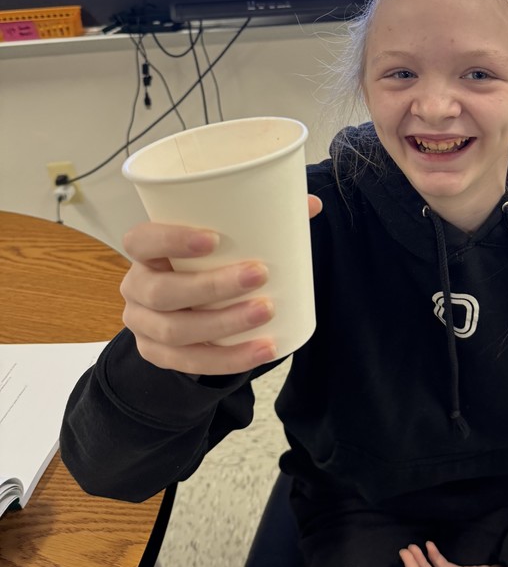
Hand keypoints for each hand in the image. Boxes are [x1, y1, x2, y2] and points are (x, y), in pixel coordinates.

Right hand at [120, 195, 321, 374]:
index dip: (171, 239)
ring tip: (266, 312)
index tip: (215, 239)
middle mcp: (136, 287)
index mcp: (145, 251)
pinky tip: (262, 349)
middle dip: (213, 286)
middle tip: (260, 274)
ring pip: (176, 330)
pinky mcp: (158, 354)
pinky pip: (190, 362)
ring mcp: (143, 325)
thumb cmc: (208, 261)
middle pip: (163, 292)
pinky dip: (230, 358)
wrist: (189, 304)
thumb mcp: (226, 239)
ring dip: (224, 323)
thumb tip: (312, 204)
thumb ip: (264, 218)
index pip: (141, 240)